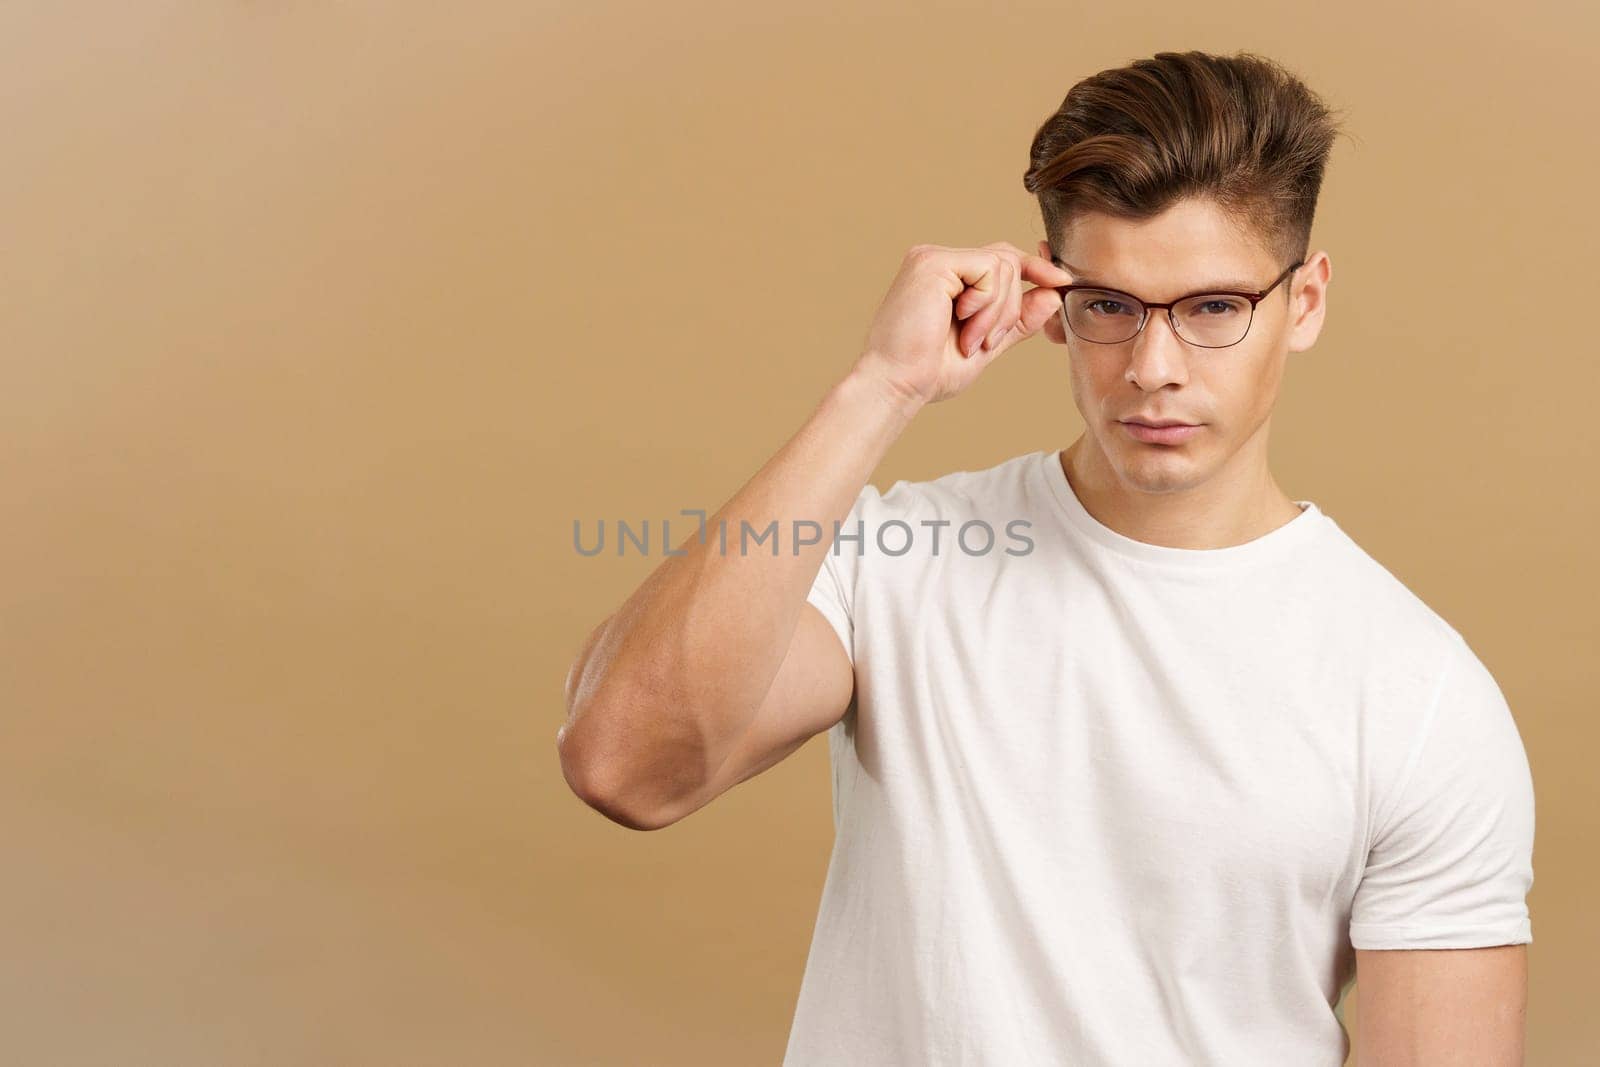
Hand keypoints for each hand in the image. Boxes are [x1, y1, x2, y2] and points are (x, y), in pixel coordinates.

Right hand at [854, 241, 1072, 405]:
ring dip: (998, 311)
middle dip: (1011, 307)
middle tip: (986, 342)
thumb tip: (1053, 294)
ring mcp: (933, 258)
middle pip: (1007, 261)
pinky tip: (962, 320)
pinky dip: (986, 301)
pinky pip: (989, 268)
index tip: (1062, 282)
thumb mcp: (987, 343)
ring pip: (1003, 265)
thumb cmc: (930, 371)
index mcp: (946, 277)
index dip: (1035, 268)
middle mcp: (937, 261)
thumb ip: (1017, 320)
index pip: (1000, 259)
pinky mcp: (932, 262)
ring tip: (970, 339)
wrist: (898, 384)